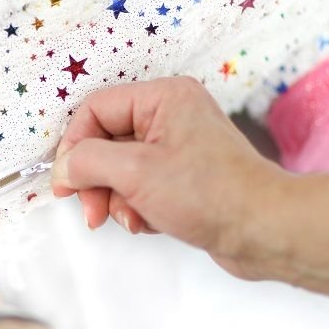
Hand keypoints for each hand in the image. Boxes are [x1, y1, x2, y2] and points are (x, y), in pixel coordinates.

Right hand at [52, 77, 287, 279]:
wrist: (265, 231)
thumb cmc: (210, 194)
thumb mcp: (135, 173)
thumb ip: (88, 162)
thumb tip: (64, 166)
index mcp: (163, 97)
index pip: (96, 109)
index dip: (74, 146)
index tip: (66, 183)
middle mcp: (171, 115)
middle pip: (105, 141)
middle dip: (96, 180)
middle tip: (93, 212)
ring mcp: (179, 146)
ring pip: (120, 168)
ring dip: (116, 198)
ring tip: (132, 220)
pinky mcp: (184, 176)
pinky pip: (141, 185)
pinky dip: (137, 206)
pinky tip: (150, 222)